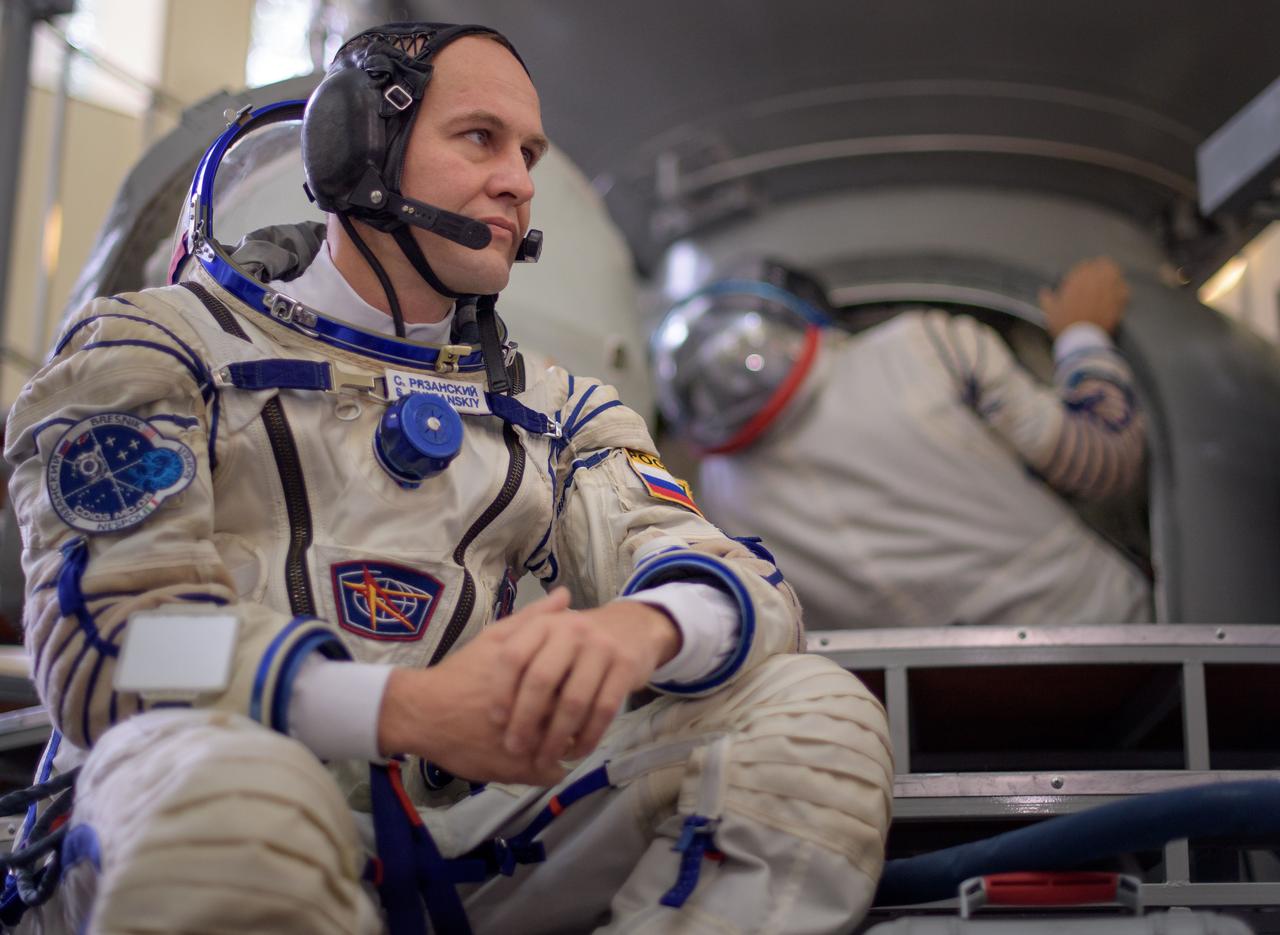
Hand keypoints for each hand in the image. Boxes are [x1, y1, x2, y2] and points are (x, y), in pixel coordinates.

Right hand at [376, 588, 572, 785]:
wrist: (425, 713)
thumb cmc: (462, 673)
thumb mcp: (497, 638)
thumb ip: (533, 618)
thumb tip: (565, 595)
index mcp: (543, 682)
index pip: (585, 685)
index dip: (583, 686)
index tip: (573, 685)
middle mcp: (543, 716)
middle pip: (581, 718)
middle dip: (580, 716)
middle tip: (567, 713)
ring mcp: (533, 747)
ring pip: (571, 749)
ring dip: (568, 743)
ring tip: (554, 735)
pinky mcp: (520, 773)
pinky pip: (553, 774)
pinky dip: (552, 768)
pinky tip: (541, 757)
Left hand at [497, 594, 680, 774]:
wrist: (632, 626)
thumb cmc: (576, 640)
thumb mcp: (546, 636)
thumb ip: (516, 655)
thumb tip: (489, 703)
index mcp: (545, 624)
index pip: (514, 656)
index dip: (502, 690)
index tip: (496, 721)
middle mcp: (572, 631)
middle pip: (541, 680)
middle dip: (525, 720)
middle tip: (516, 748)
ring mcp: (602, 648)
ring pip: (574, 701)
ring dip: (556, 737)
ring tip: (543, 759)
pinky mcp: (626, 667)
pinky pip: (603, 710)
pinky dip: (588, 737)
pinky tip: (575, 752)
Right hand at [1038, 257, 1129, 337]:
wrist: (1082, 339)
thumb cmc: (1064, 325)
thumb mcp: (1050, 312)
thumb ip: (1047, 298)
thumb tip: (1044, 291)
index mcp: (1077, 280)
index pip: (1084, 266)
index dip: (1085, 269)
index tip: (1084, 274)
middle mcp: (1094, 281)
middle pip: (1103, 264)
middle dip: (1101, 267)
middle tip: (1101, 271)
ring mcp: (1108, 289)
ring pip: (1115, 272)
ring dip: (1112, 274)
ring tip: (1111, 278)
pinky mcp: (1119, 300)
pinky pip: (1124, 288)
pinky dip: (1122, 288)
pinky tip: (1119, 292)